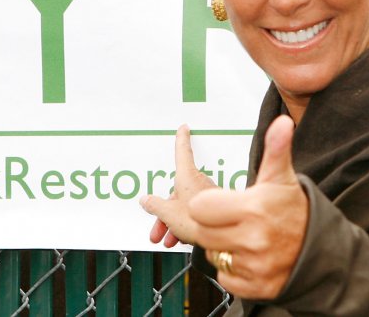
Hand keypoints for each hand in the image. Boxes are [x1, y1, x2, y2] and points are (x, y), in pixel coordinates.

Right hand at [139, 124, 216, 246]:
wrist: (223, 236)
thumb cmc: (197, 220)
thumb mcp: (168, 213)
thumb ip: (155, 206)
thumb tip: (146, 199)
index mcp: (187, 177)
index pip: (182, 152)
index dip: (181, 140)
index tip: (184, 128)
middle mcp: (198, 183)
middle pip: (176, 193)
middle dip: (164, 214)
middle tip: (157, 232)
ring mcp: (207, 195)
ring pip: (185, 207)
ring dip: (173, 224)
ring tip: (168, 241)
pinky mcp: (215, 208)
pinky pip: (195, 214)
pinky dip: (186, 226)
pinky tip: (183, 239)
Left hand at [190, 115, 308, 298]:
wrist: (320, 250)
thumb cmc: (293, 209)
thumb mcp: (281, 178)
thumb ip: (276, 149)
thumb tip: (282, 122)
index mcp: (254, 208)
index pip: (198, 208)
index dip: (207, 204)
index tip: (223, 203)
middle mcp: (253, 239)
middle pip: (202, 233)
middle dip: (213, 226)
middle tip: (233, 220)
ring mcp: (254, 266)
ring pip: (213, 255)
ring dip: (222, 247)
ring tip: (243, 236)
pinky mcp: (256, 287)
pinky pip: (225, 277)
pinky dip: (233, 269)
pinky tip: (250, 256)